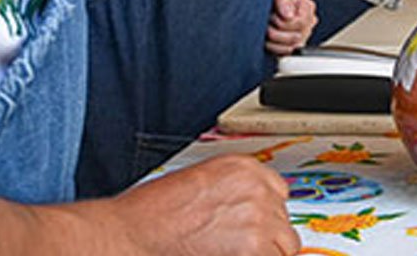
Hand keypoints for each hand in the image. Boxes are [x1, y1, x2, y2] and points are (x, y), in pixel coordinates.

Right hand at [110, 155, 299, 254]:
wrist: (130, 236)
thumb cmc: (150, 217)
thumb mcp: (199, 187)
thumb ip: (231, 198)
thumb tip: (241, 220)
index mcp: (243, 168)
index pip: (278, 193)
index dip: (266, 217)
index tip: (256, 232)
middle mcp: (256, 188)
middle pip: (283, 221)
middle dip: (267, 241)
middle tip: (241, 252)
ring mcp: (258, 218)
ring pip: (286, 245)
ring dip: (266, 255)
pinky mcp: (253, 248)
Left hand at [265, 0, 317, 55]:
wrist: (268, 5)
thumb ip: (283, 0)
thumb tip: (289, 16)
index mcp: (308, 7)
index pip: (301, 22)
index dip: (283, 22)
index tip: (273, 15)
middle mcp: (309, 23)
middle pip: (297, 37)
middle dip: (276, 30)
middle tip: (268, 21)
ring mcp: (303, 36)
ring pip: (291, 47)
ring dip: (274, 40)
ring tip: (267, 29)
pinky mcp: (294, 46)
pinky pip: (286, 54)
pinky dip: (274, 47)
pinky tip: (268, 39)